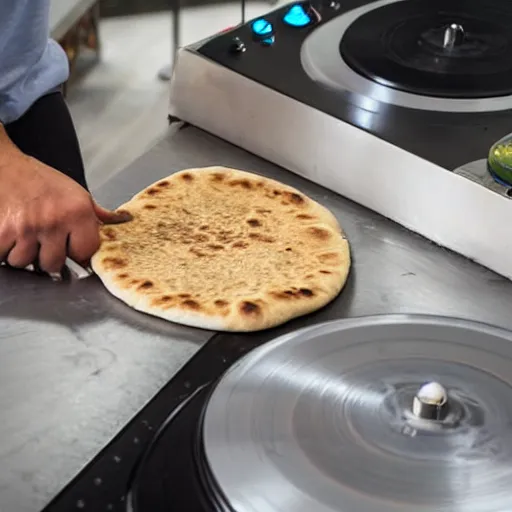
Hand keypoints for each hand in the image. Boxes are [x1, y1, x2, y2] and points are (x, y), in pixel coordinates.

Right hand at [0, 152, 130, 272]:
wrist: (5, 166)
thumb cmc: (42, 180)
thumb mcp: (77, 194)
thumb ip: (97, 214)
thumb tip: (121, 222)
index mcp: (77, 213)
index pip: (85, 253)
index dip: (78, 254)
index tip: (72, 249)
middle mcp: (54, 221)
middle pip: (54, 264)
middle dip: (49, 257)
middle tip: (44, 242)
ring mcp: (27, 228)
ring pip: (25, 262)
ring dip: (23, 254)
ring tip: (25, 235)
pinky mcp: (2, 231)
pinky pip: (3, 256)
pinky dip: (4, 250)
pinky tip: (10, 236)